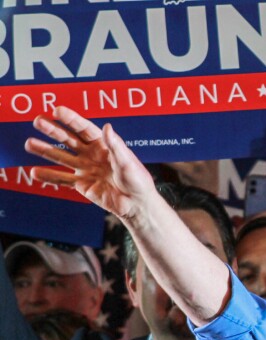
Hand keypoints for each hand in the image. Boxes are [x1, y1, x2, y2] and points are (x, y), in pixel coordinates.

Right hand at [24, 107, 155, 219]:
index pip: (84, 129)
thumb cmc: (138, 181)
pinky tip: (34, 172)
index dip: (71, 119)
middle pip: (69, 140)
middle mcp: (92, 155)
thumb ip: (115, 145)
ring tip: (29, 143)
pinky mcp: (83, 185)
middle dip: (54, 131)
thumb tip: (107, 127)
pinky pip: (63, 180)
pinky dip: (49, 177)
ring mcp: (86, 169)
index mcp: (104, 146)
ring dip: (45, 151)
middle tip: (38, 121)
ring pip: (62, 158)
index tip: (57, 110)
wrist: (137, 205)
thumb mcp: (128, 162)